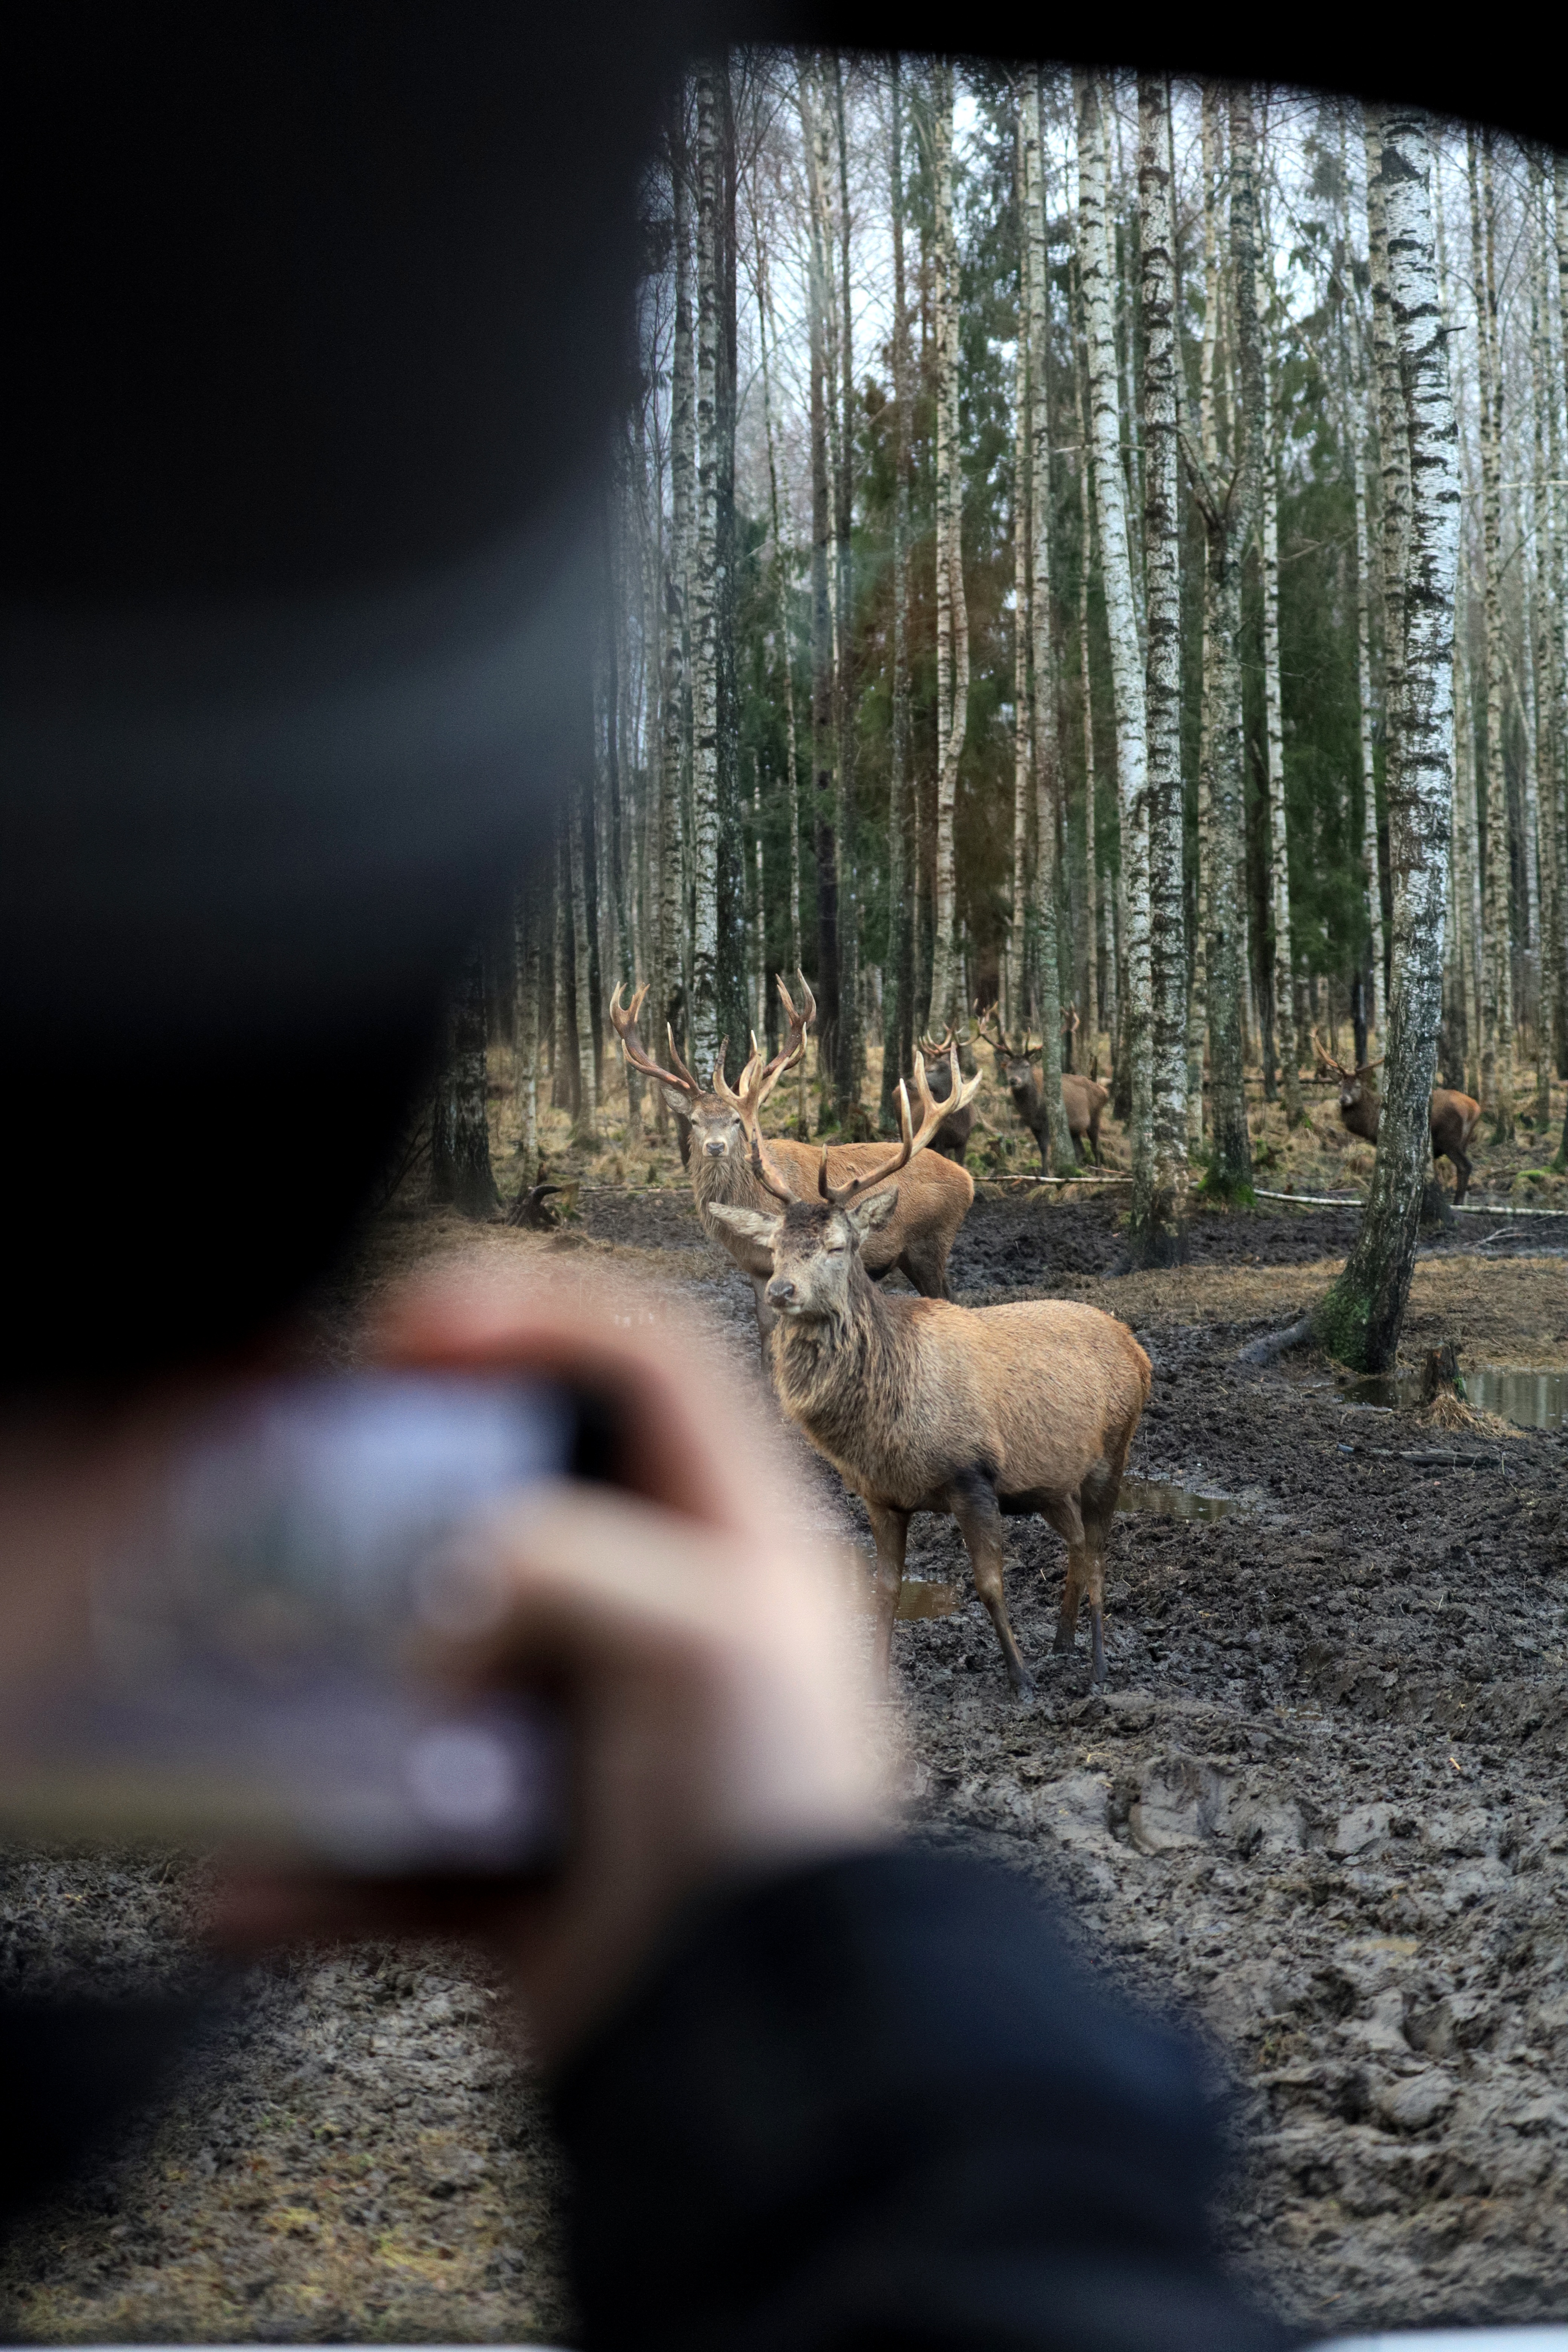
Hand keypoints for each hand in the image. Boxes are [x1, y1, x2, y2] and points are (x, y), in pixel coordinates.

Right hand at [217, 1267, 882, 2064]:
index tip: (416, 1327)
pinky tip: (249, 1886)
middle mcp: (665, 1622)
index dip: (532, 1314)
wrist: (767, 2051)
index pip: (642, 1363)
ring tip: (265, 1680)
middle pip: (515, 1502)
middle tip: (324, 1472)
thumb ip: (564, 1562)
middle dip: (410, 1488)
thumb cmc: (775, 1822)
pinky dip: (324, 1864)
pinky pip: (398, 1840)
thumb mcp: (700, 1633)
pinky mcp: (527, 1855)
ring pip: (433, 1671)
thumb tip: (456, 1596)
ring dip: (341, 1687)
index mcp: (737, 1539)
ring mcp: (588, 1738)